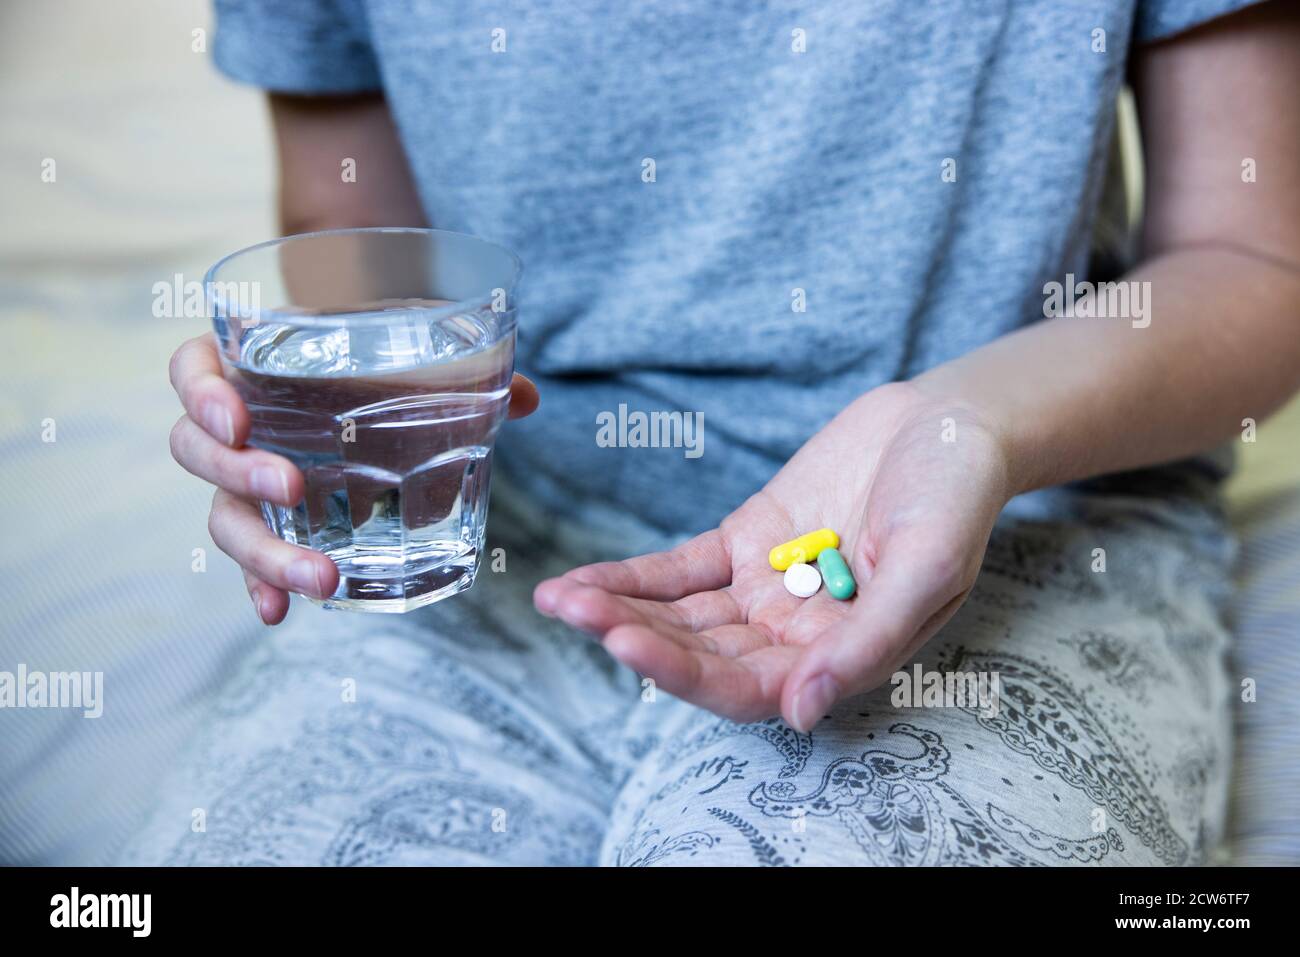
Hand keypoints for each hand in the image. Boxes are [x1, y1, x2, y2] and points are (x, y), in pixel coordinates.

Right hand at [167, 332, 539, 623]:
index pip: (192, 368)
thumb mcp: (415, 354)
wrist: (378, 385)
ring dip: (262, 551)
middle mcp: (238, 426)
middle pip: (196, 451)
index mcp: (255, 366)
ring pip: (225, 516)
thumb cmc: (382, 361)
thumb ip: (466, 370)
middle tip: (289, 486)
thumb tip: (525, 397)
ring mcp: (249, 479)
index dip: (200, 393)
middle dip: (237, 472)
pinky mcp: (274, 523)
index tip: (236, 417)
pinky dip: (262, 586)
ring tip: (319, 578)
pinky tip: (279, 613)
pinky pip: (251, 559)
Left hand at [534, 381, 1012, 730]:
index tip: (628, 644)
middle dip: (635, 637)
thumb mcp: (928, 571)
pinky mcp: (744, 542)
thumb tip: (802, 713)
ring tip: (560, 598)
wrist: (949, 425)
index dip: (685, 674)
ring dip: (620, 609)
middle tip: (575, 613)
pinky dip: (633, 575)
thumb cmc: (955, 500)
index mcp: (838, 659)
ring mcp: (764, 589)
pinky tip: (583, 581)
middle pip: (700, 654)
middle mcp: (793, 636)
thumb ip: (866, 644)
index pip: (747, 688)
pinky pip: (679, 569)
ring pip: (680, 614)